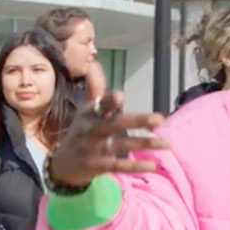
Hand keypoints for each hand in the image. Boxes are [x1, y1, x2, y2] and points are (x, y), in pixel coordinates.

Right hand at [46, 90, 169, 188]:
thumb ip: (97, 92)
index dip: (109, 100)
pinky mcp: (98, 166)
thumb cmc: (81, 132)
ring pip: (122, 145)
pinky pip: (118, 166)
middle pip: (115, 124)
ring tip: (166, 143)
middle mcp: (91, 130)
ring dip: (144, 144)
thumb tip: (95, 64)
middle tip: (159, 119)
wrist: (63, 164)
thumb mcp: (86, 111)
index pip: (100, 105)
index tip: (121, 97)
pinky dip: (135, 166)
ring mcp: (94, 149)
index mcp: (89, 114)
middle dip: (137, 121)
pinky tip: (152, 165)